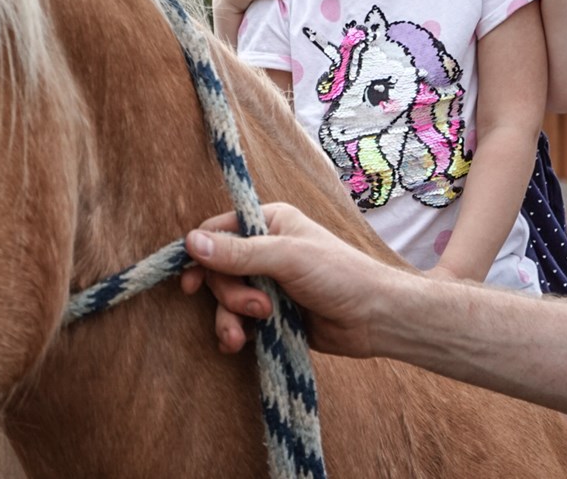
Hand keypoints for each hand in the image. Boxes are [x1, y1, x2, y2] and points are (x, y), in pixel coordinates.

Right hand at [181, 203, 402, 358]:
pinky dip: (234, 332)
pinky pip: (237, 319)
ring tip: (245, 336)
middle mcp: (264, 249)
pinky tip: (239, 344)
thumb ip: (239, 252)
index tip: (191, 282)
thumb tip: (190, 242)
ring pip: (224, 298)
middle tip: (256, 308)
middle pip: (217, 269)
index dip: (200, 255)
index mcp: (269, 222)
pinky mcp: (270, 312)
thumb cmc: (339, 276)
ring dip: (229, 317)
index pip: (217, 231)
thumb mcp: (287, 257)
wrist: (376, 320)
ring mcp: (266, 282)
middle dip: (229, 294)